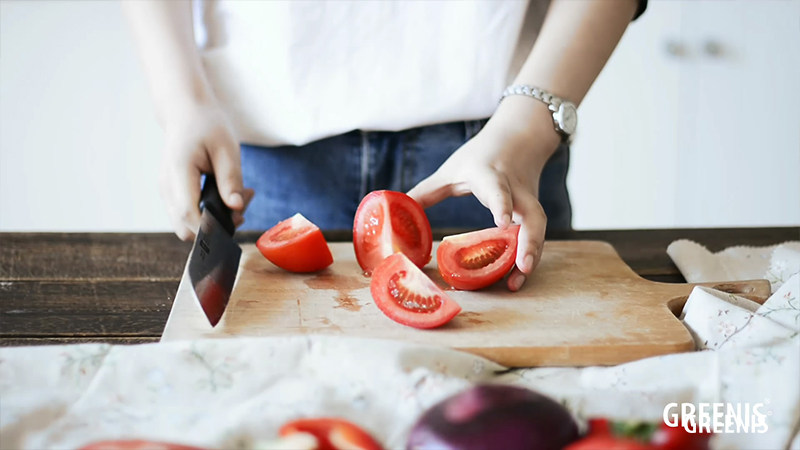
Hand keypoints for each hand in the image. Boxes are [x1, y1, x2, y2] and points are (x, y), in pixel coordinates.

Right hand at [160, 103, 253, 240]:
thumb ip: (231, 179)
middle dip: (216, 227)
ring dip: (214, 220)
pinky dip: (208, 213)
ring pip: (187, 224)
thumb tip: (237, 207)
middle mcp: (167, 187)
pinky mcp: (174, 195)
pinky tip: (227, 196)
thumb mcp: (226, 148)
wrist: (185, 113)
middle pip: (185, 227)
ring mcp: (168, 193)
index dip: (211, 226)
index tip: (237, 219)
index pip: (188, 214)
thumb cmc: (206, 125)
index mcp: (178, 172)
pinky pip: (189, 215)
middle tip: (243, 205)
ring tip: (240, 196)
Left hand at [407, 98, 560, 290]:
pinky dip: (528, 257)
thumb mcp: (450, 170)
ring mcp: (528, 201)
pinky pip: (535, 236)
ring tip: (516, 283)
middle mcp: (515, 189)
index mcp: (490, 175)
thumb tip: (395, 214)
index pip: (498, 189)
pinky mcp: (533, 212)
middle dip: (529, 242)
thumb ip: (426, 192)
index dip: (501, 205)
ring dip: (531, 255)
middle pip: (531, 215)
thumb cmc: (480, 156)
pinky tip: (516, 277)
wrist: (519, 139)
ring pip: (537, 229)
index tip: (501, 223)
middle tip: (522, 268)